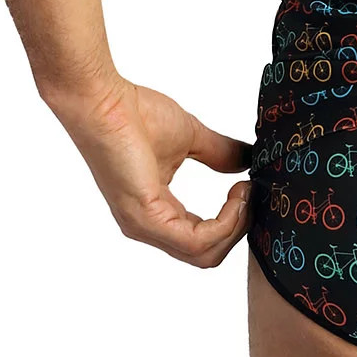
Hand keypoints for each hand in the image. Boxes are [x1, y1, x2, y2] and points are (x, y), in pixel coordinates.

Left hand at [49, 72, 253, 266]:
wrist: (104, 101)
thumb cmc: (135, 114)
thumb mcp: (191, 137)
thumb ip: (219, 154)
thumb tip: (249, 160)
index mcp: (156, 213)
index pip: (202, 240)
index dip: (234, 220)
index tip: (248, 187)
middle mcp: (149, 227)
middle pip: (208, 255)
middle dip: (240, 228)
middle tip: (251, 192)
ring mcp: (145, 226)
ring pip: (205, 254)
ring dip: (237, 224)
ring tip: (244, 190)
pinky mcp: (147, 218)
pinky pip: (197, 240)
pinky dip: (225, 222)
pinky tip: (235, 193)